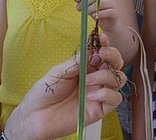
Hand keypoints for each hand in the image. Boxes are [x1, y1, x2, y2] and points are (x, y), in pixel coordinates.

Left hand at [3, 34, 125, 138]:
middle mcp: (95, 78)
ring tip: (87, 81)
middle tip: (101, 55)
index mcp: (86, 67)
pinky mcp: (100, 109)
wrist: (36, 116)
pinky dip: (105, 94)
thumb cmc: (45, 92)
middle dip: (112, 56)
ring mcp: (99, 93)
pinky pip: (115, 98)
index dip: (105, 44)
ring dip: (105, 76)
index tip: (102, 39)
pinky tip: (90, 96)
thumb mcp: (59, 71)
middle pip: (116, 64)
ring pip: (118, 79)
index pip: (102, 53)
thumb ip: (77, 61)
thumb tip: (91, 47)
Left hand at [73, 0, 118, 28]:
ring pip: (101, 4)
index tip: (77, 0)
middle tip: (78, 8)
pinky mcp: (115, 12)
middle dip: (86, 2)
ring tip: (86, 13)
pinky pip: (108, 11)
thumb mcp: (88, 5)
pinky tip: (94, 16)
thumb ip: (82, 0)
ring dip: (91, 8)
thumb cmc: (97, 12)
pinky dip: (100, 14)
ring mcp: (113, 3)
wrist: (108, 24)